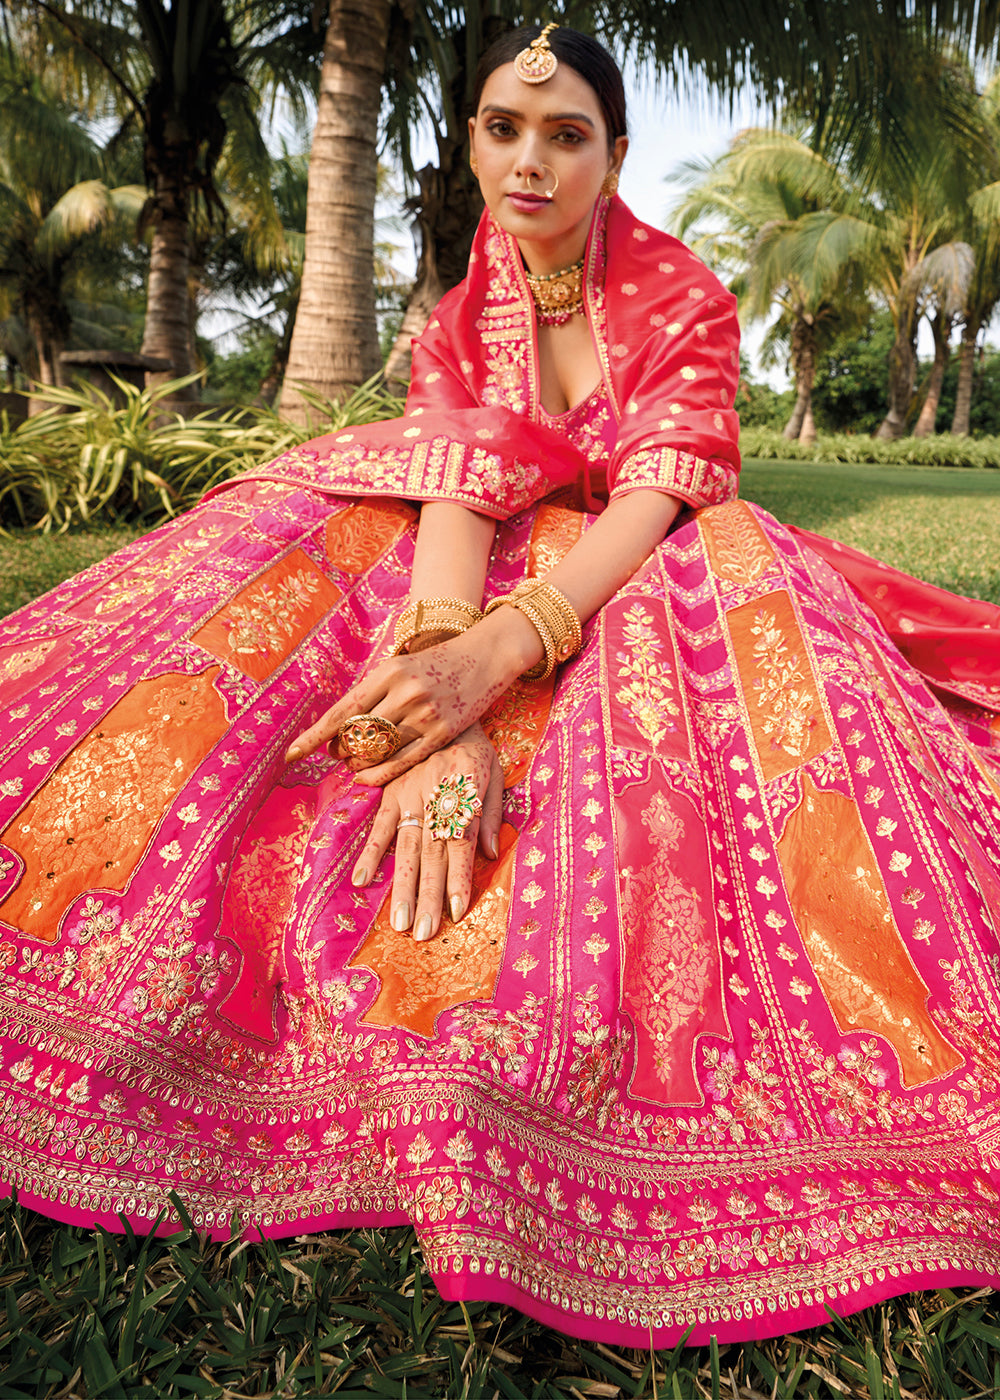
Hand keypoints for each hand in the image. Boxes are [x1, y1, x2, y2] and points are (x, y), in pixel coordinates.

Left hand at [285, 612, 539, 784]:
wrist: (486, 655)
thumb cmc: (437, 661)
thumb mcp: (401, 665)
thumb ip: (374, 691)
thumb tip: (340, 724)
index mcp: (388, 672)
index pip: (342, 711)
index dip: (314, 736)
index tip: (291, 755)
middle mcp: (404, 692)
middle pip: (357, 735)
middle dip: (339, 749)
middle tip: (334, 753)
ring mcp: (425, 713)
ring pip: (379, 750)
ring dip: (359, 762)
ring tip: (352, 763)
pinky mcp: (443, 731)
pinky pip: (403, 760)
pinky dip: (380, 773)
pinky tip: (367, 777)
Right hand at [350, 723, 503, 940]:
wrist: (440, 703)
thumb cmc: (473, 744)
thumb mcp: (493, 771)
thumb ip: (491, 812)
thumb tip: (491, 854)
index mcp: (464, 796)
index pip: (461, 846)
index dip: (460, 880)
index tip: (457, 913)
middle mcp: (435, 800)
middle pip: (433, 856)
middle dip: (430, 897)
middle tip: (424, 933)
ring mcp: (408, 797)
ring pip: (406, 849)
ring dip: (402, 887)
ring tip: (400, 922)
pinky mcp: (389, 792)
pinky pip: (379, 826)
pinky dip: (370, 854)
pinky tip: (361, 881)